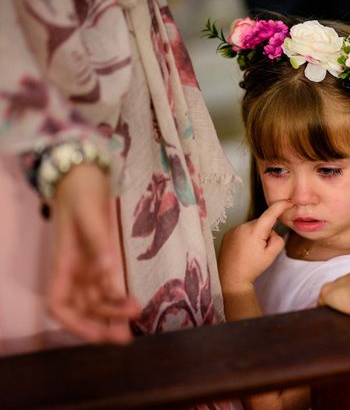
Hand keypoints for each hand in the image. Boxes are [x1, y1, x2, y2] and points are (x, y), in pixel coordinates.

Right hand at [49, 164, 139, 343]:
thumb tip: (107, 269)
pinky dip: (116, 295)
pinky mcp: (100, 254)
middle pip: (83, 306)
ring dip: (112, 313)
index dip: (74, 324)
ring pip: (95, 297)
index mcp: (63, 261)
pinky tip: (131, 303)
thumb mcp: (89, 212)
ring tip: (135, 318)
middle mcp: (73, 268)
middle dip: (102, 323)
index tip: (97, 334)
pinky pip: (106, 282)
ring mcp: (87, 262)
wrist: (84, 170)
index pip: (58, 304)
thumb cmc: (81, 189)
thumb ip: (98, 240)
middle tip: (128, 334)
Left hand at [218, 199, 293, 291]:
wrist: (231, 278)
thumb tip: (272, 233)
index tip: (289, 201)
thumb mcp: (271, 255)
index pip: (270, 213)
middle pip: (261, 223)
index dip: (280, 205)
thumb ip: (277, 240)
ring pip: (252, 227)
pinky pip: (243, 230)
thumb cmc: (252, 268)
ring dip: (255, 235)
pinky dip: (246, 237)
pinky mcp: (228, 234)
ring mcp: (234, 229)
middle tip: (262, 249)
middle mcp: (243, 226)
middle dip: (266, 231)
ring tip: (251, 252)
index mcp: (255, 230)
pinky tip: (243, 250)